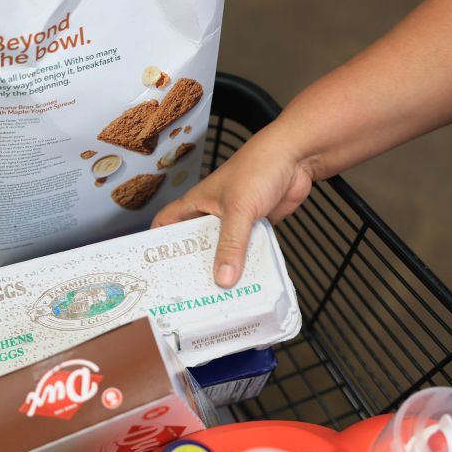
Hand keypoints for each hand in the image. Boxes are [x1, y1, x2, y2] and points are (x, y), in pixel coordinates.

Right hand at [152, 126, 315, 287]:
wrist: (296, 157)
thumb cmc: (258, 166)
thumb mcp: (238, 209)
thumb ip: (231, 246)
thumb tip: (223, 279)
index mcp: (197, 204)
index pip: (167, 223)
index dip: (157, 242)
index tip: (154, 267)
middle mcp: (212, 214)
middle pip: (196, 244)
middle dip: (194, 265)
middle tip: (189, 292)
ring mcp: (235, 221)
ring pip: (224, 251)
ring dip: (224, 268)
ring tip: (218, 295)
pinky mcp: (256, 227)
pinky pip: (248, 251)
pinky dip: (248, 264)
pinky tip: (247, 281)